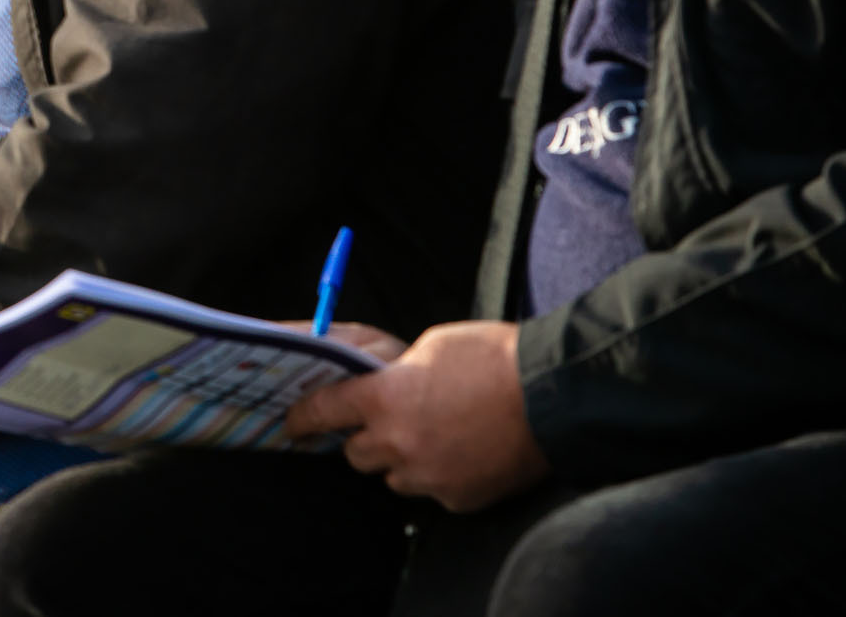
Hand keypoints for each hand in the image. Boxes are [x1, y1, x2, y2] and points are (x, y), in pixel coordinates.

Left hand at [285, 320, 548, 511]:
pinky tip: (463, 452)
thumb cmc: (491, 358)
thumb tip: (380, 384)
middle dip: (365, 438)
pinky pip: (433, 491)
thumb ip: (394, 372)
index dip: (304, 417)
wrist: (552, 393)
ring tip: (434, 434)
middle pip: (356, 454)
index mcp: (383, 399)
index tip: (293, 424)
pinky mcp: (459, 499)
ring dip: (403, 459)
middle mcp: (398, 444)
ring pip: (394, 476)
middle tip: (387, 422)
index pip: (322, 413)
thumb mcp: (428, 347)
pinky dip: (440, 475)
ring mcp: (429, 477)